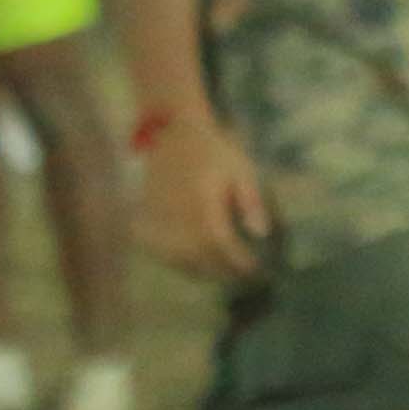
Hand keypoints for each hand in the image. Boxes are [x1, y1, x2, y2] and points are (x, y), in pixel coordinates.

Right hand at [136, 111, 273, 285]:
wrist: (173, 133)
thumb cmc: (213, 150)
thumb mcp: (242, 169)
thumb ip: (251, 202)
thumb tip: (261, 233)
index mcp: (203, 207)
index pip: (222, 246)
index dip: (238, 262)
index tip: (255, 269)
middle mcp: (178, 220)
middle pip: (200, 259)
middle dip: (222, 271)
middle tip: (241, 276)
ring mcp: (159, 223)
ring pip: (179, 260)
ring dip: (201, 271)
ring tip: (221, 273)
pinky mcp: (147, 222)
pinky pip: (162, 252)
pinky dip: (180, 262)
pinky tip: (195, 264)